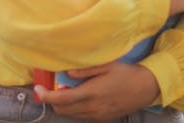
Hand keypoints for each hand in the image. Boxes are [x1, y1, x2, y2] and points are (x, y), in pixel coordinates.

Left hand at [34, 62, 159, 120]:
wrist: (146, 88)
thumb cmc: (126, 73)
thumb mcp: (106, 65)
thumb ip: (85, 70)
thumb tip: (66, 73)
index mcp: (91, 93)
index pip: (62, 99)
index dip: (46, 96)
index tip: (37, 90)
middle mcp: (93, 108)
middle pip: (63, 110)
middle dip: (52, 100)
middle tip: (49, 87)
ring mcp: (98, 115)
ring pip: (71, 115)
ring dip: (63, 105)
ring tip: (64, 90)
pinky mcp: (102, 118)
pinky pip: (81, 116)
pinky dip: (74, 109)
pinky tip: (78, 96)